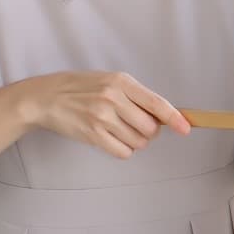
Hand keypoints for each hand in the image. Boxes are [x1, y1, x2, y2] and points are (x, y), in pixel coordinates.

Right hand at [22, 71, 190, 158]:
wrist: (47, 97)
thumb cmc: (81, 87)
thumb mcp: (110, 81)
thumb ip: (135, 96)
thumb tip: (163, 116)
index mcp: (122, 81)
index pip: (157, 103)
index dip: (175, 118)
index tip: (186, 128)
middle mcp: (113, 98)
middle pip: (151, 128)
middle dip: (149, 132)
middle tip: (135, 125)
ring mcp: (102, 118)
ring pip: (139, 142)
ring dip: (135, 141)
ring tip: (118, 129)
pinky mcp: (93, 135)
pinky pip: (123, 152)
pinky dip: (123, 149)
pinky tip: (112, 139)